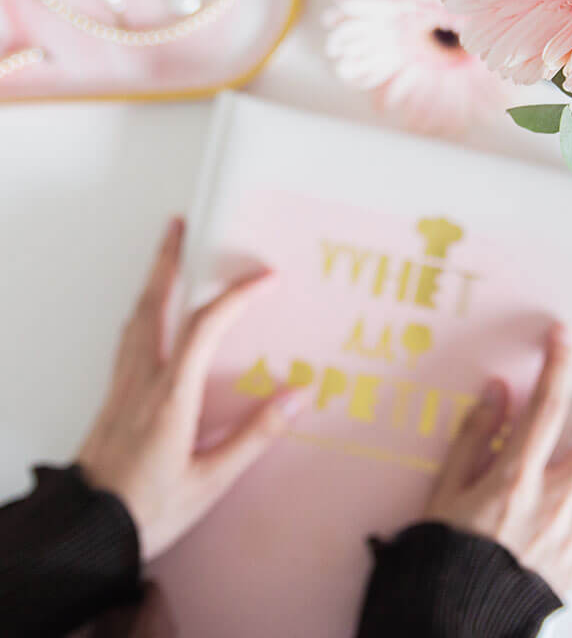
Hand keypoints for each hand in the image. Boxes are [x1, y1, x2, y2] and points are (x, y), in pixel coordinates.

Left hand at [78, 217, 305, 560]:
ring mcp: (121, 387)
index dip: (236, 296)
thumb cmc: (147, 511)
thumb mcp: (211, 482)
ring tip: (166, 256)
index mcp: (170, 397)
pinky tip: (148, 313)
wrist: (85, 534)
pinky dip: (142, 311)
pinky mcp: (112, 398)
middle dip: (168, 261)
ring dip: (153, 281)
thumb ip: (255, 436)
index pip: (205, 327)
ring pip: (136, 318)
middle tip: (181, 226)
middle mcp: (141, 382)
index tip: (265, 278)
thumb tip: (297, 397)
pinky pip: (128, 338)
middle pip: (154, 305)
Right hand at [423, 325, 571, 595]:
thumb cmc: (441, 555)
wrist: (448, 623)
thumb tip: (498, 393)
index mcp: (515, 479)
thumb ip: (474, 437)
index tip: (564, 336)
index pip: (547, 407)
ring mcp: (570, 538)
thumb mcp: (444, 488)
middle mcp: (551, 504)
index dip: (558, 364)